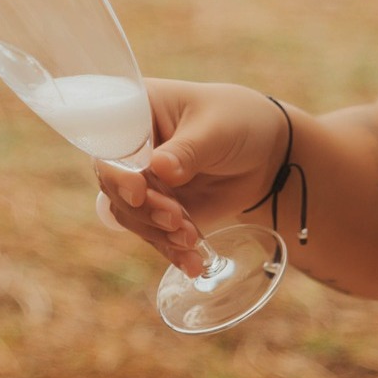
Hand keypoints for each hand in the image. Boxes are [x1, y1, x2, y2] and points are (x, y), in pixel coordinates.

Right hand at [96, 79, 287, 276]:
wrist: (269, 153)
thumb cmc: (239, 121)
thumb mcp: (217, 128)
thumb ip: (189, 150)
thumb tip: (160, 169)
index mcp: (134, 114)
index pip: (109, 143)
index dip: (116, 170)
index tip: (138, 190)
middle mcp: (130, 150)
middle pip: (113, 184)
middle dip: (142, 208)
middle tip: (175, 218)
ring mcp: (144, 182)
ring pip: (130, 214)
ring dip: (157, 232)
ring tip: (191, 237)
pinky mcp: (160, 210)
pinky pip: (154, 235)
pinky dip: (171, 251)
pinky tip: (192, 263)